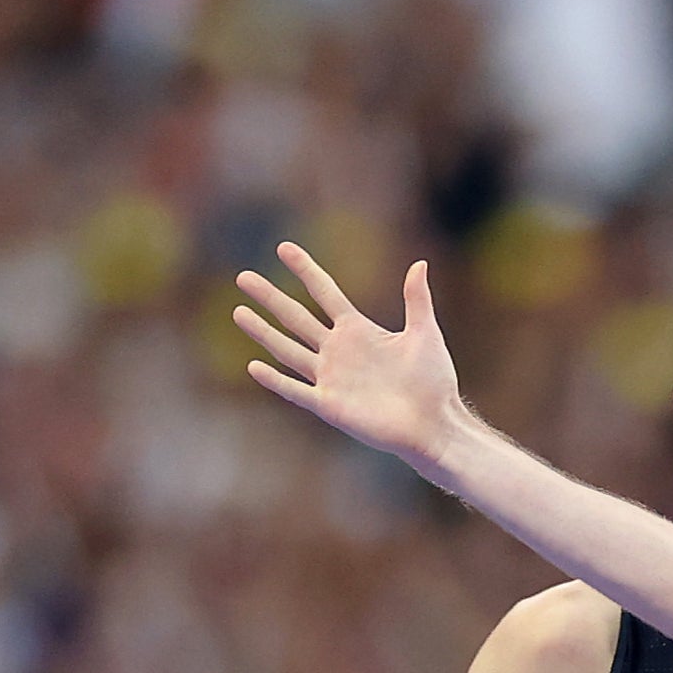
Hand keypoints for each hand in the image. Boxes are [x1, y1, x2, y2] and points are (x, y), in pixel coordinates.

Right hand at [237, 246, 464, 468]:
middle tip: (243, 277)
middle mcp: (338, 351)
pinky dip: (276, 380)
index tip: (283, 248)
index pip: (324, 292)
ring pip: (288, 349)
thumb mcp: (425, 333)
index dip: (305, 270)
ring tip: (238, 312)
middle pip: (296, 317)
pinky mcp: (330, 405)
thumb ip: (416, 300)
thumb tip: (419, 264)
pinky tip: (254, 366)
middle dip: (270, 297)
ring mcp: (331, 378)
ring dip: (263, 332)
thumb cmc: (434, 382)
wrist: (435, 424)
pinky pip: (297, 391)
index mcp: (358, 330)